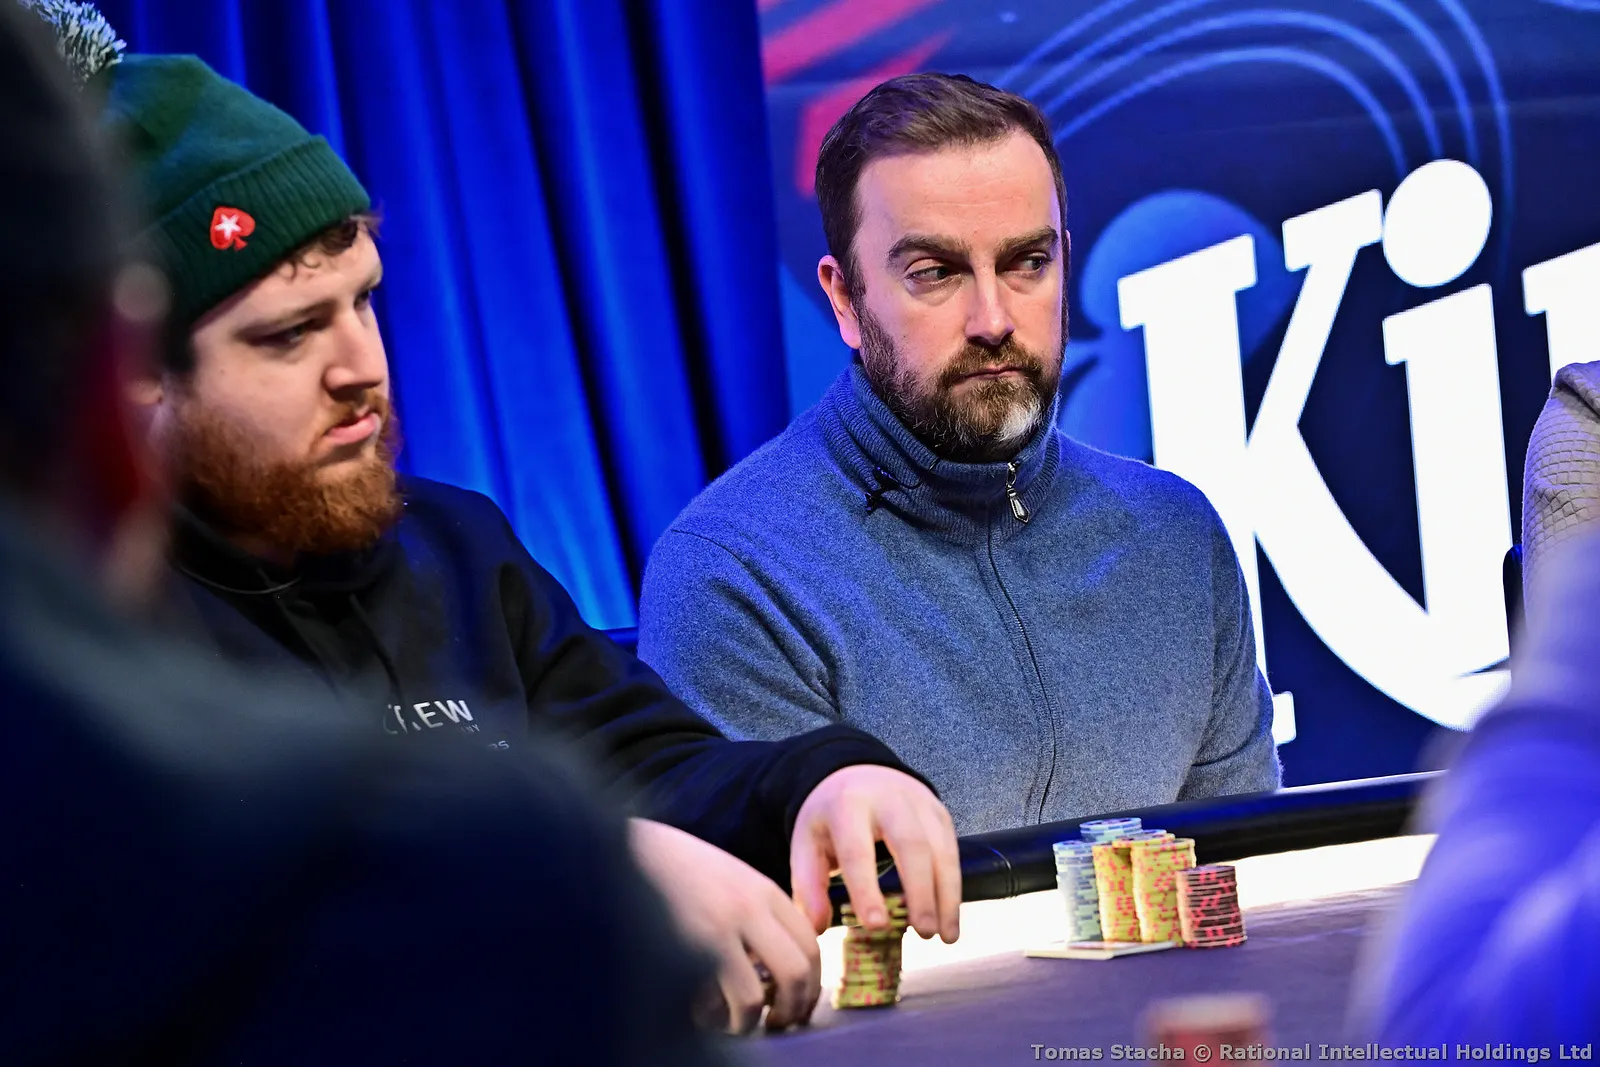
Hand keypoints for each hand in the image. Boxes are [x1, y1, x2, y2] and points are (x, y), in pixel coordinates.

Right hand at [628, 818, 820, 1032]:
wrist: (625, 849)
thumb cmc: (673, 866)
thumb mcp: (727, 875)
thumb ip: (756, 908)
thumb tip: (781, 957)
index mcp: (762, 889)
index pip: (810, 943)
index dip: (811, 982)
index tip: (801, 1001)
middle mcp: (747, 907)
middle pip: (797, 972)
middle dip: (794, 1008)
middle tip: (781, 1022)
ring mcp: (715, 928)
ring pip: (754, 997)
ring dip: (750, 1022)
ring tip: (739, 1026)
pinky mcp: (683, 948)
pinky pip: (710, 1000)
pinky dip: (713, 1017)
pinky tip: (703, 1014)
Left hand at [790, 765, 960, 942]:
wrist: (857, 774)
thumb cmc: (831, 819)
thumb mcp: (807, 843)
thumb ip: (808, 885)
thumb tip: (817, 928)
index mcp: (847, 805)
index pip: (857, 849)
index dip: (866, 888)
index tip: (876, 926)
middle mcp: (888, 799)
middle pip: (910, 844)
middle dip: (920, 891)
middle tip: (923, 933)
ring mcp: (920, 803)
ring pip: (939, 849)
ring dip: (946, 895)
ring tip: (945, 937)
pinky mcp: (939, 812)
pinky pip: (951, 851)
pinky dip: (953, 887)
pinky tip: (950, 918)